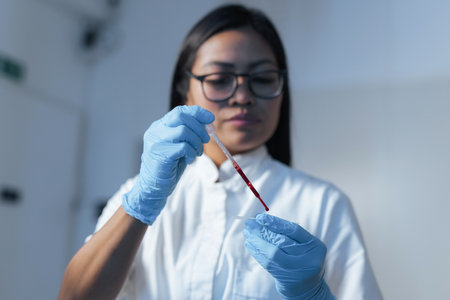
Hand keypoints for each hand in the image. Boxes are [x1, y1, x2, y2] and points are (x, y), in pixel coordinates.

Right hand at [123, 105, 213, 224]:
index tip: (210, 119)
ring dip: (196, 142)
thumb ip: (189, 134)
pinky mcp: (160, 153)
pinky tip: (189, 160)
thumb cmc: (169, 167)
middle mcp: (156, 130)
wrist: (154, 187)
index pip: (179, 111)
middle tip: (205, 139)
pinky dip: (191, 152)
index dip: (197, 113)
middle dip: (199, 127)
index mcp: (160, 126)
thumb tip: (208, 125)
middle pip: (181, 116)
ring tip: (197, 153)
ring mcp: (156, 141)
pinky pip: (183, 146)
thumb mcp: (180, 146)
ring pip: (183, 130)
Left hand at [243, 214, 334, 299]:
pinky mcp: (285, 280)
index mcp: (315, 246)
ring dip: (257, 241)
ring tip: (247, 233)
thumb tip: (263, 221)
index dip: (276, 222)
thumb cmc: (304, 259)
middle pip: (281, 241)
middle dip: (263, 231)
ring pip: (273, 253)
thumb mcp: (305, 245)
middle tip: (249, 223)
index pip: (294, 230)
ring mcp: (297, 271)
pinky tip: (250, 245)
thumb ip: (290, 234)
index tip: (260, 217)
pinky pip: (268, 264)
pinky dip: (257, 253)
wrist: (308, 287)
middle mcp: (308, 259)